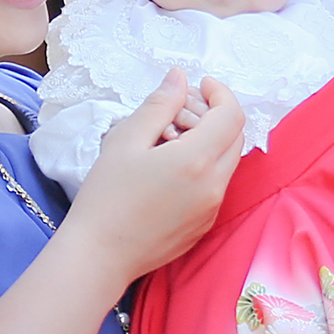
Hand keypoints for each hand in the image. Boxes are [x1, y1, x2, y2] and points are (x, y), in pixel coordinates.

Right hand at [66, 69, 245, 280]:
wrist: (99, 255)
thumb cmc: (106, 197)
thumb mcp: (126, 140)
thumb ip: (159, 104)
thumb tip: (179, 78)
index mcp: (197, 161)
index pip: (231, 115)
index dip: (220, 92)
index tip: (200, 85)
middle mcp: (214, 186)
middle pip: (235, 137)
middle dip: (213, 115)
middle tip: (178, 112)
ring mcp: (212, 209)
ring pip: (227, 162)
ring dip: (209, 141)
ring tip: (168, 140)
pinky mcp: (203, 225)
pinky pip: (215, 185)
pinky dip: (203, 166)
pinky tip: (168, 169)